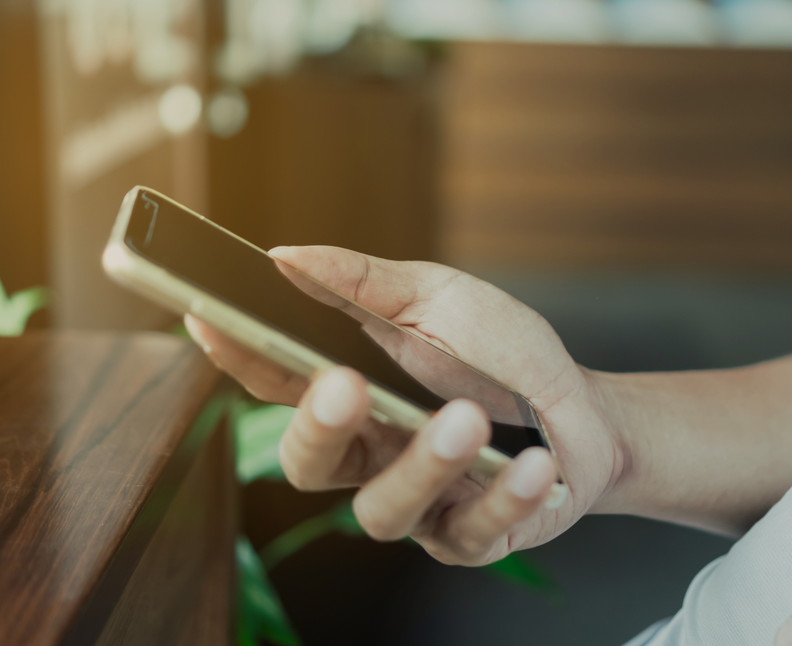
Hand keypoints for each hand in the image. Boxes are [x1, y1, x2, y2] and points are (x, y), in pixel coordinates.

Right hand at [186, 246, 622, 564]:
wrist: (583, 410)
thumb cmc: (504, 354)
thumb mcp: (440, 300)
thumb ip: (365, 284)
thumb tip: (283, 255)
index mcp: (357, 397)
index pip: (280, 383)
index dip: (239, 356)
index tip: (208, 317)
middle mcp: (373, 456)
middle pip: (309, 464)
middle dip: (318, 428)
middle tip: (346, 383)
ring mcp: (420, 503)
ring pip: (384, 509)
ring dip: (424, 463)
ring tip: (468, 420)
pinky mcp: (472, 536)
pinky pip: (473, 532)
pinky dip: (506, 497)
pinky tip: (535, 465)